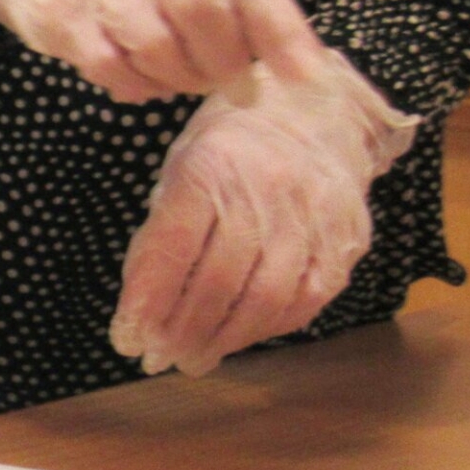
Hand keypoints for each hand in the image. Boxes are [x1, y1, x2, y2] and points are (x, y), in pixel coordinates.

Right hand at [0, 0, 321, 100]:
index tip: (305, 75)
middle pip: (201, 12)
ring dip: (182, 78)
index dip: (280, 29)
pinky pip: (112, 67)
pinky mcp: (58, 10)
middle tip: (234, 82)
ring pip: (157, 47)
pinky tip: (145, 80)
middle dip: (226, 61)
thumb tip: (287, 51)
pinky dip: (139, 85)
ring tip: (186, 78)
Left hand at [111, 52, 417, 376]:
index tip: (126, 339)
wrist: (316, 110)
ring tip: (193, 359)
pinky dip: (266, 327)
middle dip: (182, 331)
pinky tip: (238, 337)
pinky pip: (305, 300)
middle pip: (219, 281)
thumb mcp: (180, 170)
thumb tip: (138, 310)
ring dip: (223, 339)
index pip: (173, 248)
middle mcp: (265, 191)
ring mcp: (312, 218)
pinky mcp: (344, 240)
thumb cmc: (230, 146)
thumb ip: (160, 234)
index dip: (147, 301)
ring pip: (264, 299)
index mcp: (210, 167)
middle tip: (159, 359)